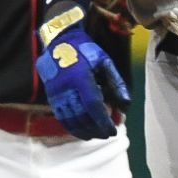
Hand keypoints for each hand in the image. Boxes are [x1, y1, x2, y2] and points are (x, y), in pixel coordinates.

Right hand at [36, 6, 130, 140]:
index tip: (113, 130)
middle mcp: (66, 88)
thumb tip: (126, 105)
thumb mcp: (105, 62)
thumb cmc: (85, 51)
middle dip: (95, 129)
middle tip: (107, 135)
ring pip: (70, 119)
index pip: (93, 105)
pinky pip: (61, 117)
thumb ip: (116, 83)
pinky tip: (81, 130)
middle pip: (81, 116)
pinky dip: (72, 126)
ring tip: (96, 135)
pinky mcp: (51, 97)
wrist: (58, 42)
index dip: (103, 121)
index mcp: (81, 78)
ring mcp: (56, 93)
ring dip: (84, 130)